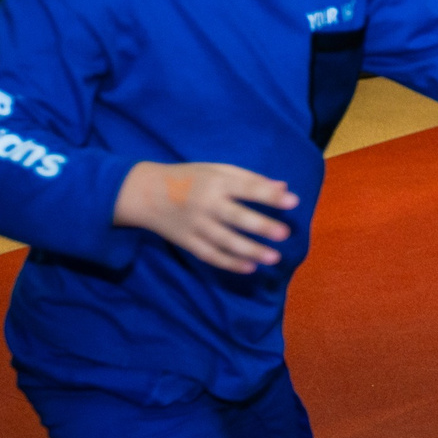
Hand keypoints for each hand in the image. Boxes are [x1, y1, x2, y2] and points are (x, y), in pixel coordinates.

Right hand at [114, 159, 297, 273]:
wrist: (145, 193)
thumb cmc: (189, 177)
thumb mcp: (217, 169)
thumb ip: (250, 178)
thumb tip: (283, 188)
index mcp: (216, 182)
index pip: (247, 188)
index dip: (270, 195)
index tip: (293, 201)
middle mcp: (206, 204)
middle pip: (236, 217)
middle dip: (261, 226)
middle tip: (285, 234)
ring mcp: (195, 225)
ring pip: (224, 241)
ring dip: (250, 251)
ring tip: (274, 258)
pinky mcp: (186, 241)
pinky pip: (209, 255)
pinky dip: (228, 263)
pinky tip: (249, 268)